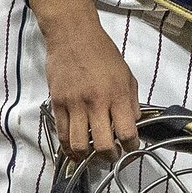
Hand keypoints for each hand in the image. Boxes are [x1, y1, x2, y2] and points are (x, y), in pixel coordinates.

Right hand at [32, 0, 139, 156]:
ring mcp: (74, 104)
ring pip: (79, 145)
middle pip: (103, 145)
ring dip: (88, 157)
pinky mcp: (57, 103)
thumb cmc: (102, 53)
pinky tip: (75, 151)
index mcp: (117, 95)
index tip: (131, 148)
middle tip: (112, 156)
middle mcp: (96, 102)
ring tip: (93, 156)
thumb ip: (131, 102)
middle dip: (110, 157)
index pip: (127, 132)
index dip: (131, 147)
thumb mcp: (127, 75)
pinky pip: (62, 134)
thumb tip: (133, 124)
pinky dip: (68, 147)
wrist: (73, 35)